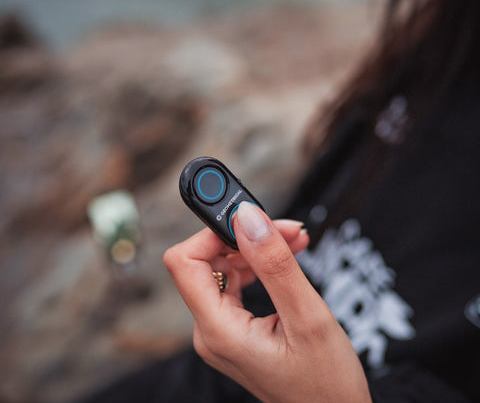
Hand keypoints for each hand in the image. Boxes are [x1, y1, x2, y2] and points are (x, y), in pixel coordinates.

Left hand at [164, 202, 371, 402]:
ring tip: (294, 239)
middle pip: (206, 259)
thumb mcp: (308, 318)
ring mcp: (221, 329)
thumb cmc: (326, 382)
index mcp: (218, 331)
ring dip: (256, 247)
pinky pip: (236, 282)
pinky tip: (287, 256)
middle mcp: (211, 329)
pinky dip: (260, 264)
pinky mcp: (234, 327)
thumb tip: (246, 217)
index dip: (211, 231)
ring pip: (224, 267)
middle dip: (243, 235)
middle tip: (286, 228)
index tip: (247, 215)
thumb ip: (274, 265)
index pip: (185, 261)